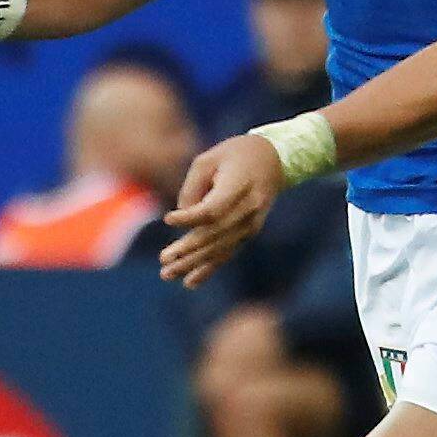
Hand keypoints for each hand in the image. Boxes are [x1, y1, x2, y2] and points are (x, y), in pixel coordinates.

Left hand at [158, 133, 285, 285]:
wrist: (273, 160)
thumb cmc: (234, 155)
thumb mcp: (208, 159)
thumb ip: (192, 188)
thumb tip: (183, 217)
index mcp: (238, 187)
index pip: (213, 210)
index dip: (190, 218)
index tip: (167, 219)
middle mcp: (248, 209)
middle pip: (214, 234)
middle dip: (187, 249)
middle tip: (163, 260)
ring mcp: (251, 224)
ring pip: (219, 249)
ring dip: (193, 264)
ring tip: (167, 274)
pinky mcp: (249, 233)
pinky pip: (228, 253)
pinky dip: (209, 268)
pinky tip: (190, 282)